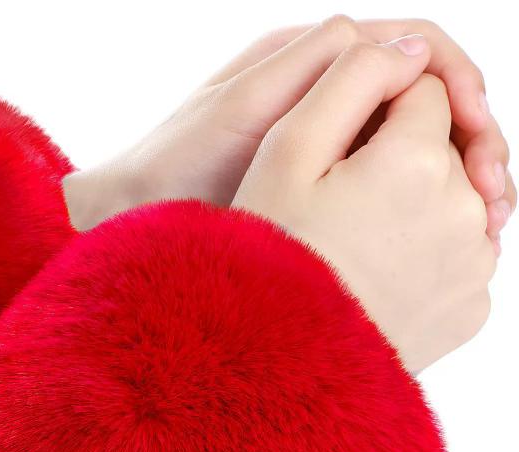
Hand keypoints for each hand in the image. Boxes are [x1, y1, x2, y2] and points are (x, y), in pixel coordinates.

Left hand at [64, 16, 512, 248]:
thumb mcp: (244, 114)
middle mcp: (325, 92)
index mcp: (312, 60)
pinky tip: (430, 240)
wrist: (131, 216)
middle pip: (427, 98)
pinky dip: (415, 204)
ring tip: (476, 230)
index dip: (462, 88)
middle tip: (493, 203)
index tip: (480, 146)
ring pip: (412, 144)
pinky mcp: (316, 184)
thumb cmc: (175, 168)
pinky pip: (383, 180)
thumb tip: (412, 50)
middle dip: (471, 140)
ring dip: (451, 179)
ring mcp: (322, 139)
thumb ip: (321, 72)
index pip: (418, 49)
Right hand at [233, 37, 494, 373]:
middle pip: (444, 149)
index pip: (423, 94)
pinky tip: (379, 274)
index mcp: (418, 162)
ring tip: (356, 243)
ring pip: (456, 201)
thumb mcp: (284, 154)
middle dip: (399, 161)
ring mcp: (473, 267)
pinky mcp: (472, 309)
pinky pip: (458, 257)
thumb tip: (410, 49)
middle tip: (338, 206)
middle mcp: (464, 211)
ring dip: (416, 206)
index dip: (376, 113)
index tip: (338, 151)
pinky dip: (428, 256)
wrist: (275, 364)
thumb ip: (350, 79)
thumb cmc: (269, 262)